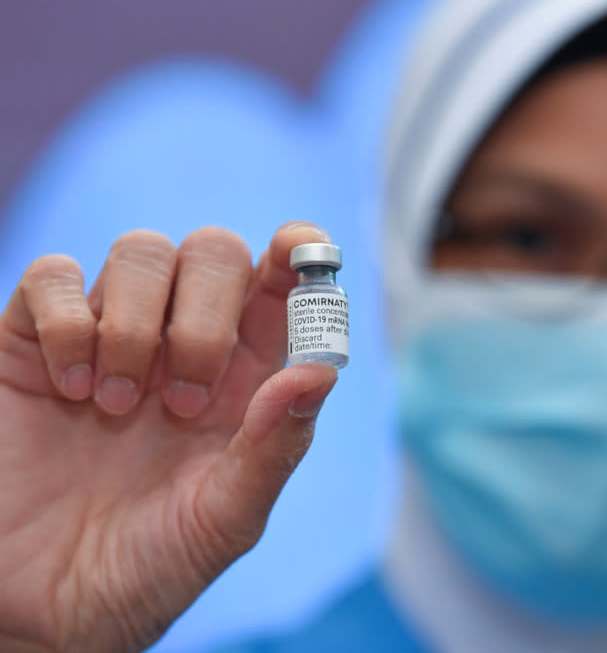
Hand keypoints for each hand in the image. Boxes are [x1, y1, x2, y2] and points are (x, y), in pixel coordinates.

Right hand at [0, 222, 338, 652]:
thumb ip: (275, 446)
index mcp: (244, 378)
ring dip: (136, 325)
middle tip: (183, 402)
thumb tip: (320, 373)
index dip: (297, 251)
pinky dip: (67, 319)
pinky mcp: (33, 343)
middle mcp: (183, 344)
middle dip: (206, 314)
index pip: (280, 283)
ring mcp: (110, 336)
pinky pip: (53, 276)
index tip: (299, 248)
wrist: (43, 612)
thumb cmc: (147, 567)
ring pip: (140, 251)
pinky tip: (68, 388)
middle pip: (214, 253)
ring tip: (116, 410)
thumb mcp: (226, 518)